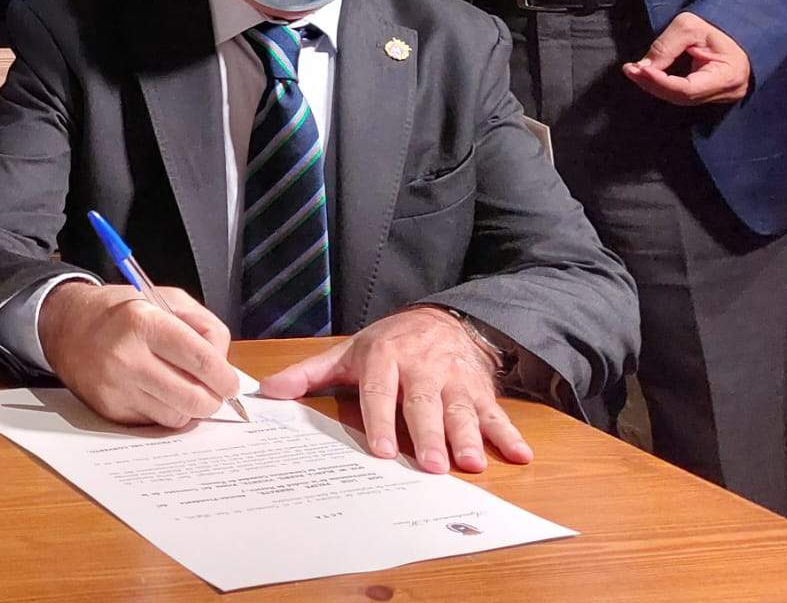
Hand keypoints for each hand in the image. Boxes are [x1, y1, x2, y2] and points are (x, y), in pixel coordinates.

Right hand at [36, 279, 238, 427]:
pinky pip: (154, 423)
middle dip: (213, 399)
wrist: (66, 326)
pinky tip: (157, 392)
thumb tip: (223, 365)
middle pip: (193, 398)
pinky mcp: (110, 410)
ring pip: (177, 416)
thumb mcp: (165, 298)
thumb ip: (203, 325)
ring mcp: (116, 388)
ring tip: (181, 388)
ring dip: (188, 407)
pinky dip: (164, 411)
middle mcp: (127, 357)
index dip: (226, 377)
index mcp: (144, 322)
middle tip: (214, 391)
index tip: (231, 382)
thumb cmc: (122, 311)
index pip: (201, 361)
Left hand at [256, 306, 531, 473]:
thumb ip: (309, 374)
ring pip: (461, 411)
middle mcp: (422, 368)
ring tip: (470, 464)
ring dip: (468, 438)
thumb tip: (267, 391)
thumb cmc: (388, 344)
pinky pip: (497, 414)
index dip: (381, 421)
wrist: (441, 320)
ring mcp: (455, 380)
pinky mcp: (481, 390)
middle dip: (428, 435)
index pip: (380, 392)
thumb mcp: (347, 353)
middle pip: (424, 405)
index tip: (382, 451)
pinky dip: (508, 435)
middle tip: (430, 466)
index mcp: (385, 358)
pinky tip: (519, 455)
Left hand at [623, 11, 750, 105]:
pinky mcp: (709, 94)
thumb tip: (643, 66)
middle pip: (681, 96)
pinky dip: (662, 86)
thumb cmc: (718, 27)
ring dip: (653, 85)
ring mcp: (719, 96)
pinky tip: (647, 76)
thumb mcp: (691, 27)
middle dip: (652, 83)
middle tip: (630, 70)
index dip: (661, 81)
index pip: (689, 88)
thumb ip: (666, 46)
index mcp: (728, 76)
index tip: (639, 69)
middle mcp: (726, 92)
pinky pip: (682, 94)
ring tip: (633, 71)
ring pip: (679, 98)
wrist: (739, 31)